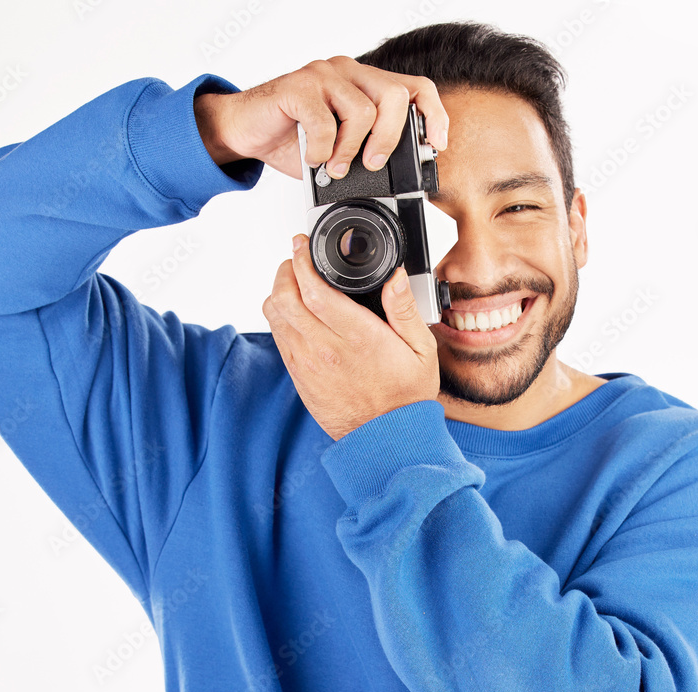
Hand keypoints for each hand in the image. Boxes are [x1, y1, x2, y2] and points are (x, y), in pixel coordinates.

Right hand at [193, 55, 447, 178]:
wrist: (245, 129)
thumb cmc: (292, 137)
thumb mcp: (338, 148)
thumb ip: (365, 151)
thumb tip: (397, 177)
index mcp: (364, 84)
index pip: (415, 88)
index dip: (433, 115)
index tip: (434, 146)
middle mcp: (348, 72)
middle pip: (394, 98)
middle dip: (389, 140)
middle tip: (372, 165)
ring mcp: (323, 76)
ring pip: (362, 110)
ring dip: (350, 150)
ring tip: (334, 168)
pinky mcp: (297, 87)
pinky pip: (324, 120)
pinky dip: (321, 150)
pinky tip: (312, 159)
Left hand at [263, 234, 439, 440]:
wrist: (386, 440)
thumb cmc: (405, 397)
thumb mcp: (422, 350)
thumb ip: (405, 309)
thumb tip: (395, 278)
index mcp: (358, 338)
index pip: (315, 290)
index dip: (302, 261)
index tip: (302, 245)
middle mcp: (326, 350)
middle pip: (285, 298)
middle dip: (285, 270)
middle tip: (296, 259)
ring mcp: (307, 364)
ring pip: (275, 316)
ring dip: (280, 292)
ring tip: (295, 282)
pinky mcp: (299, 376)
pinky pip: (278, 337)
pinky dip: (280, 317)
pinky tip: (296, 312)